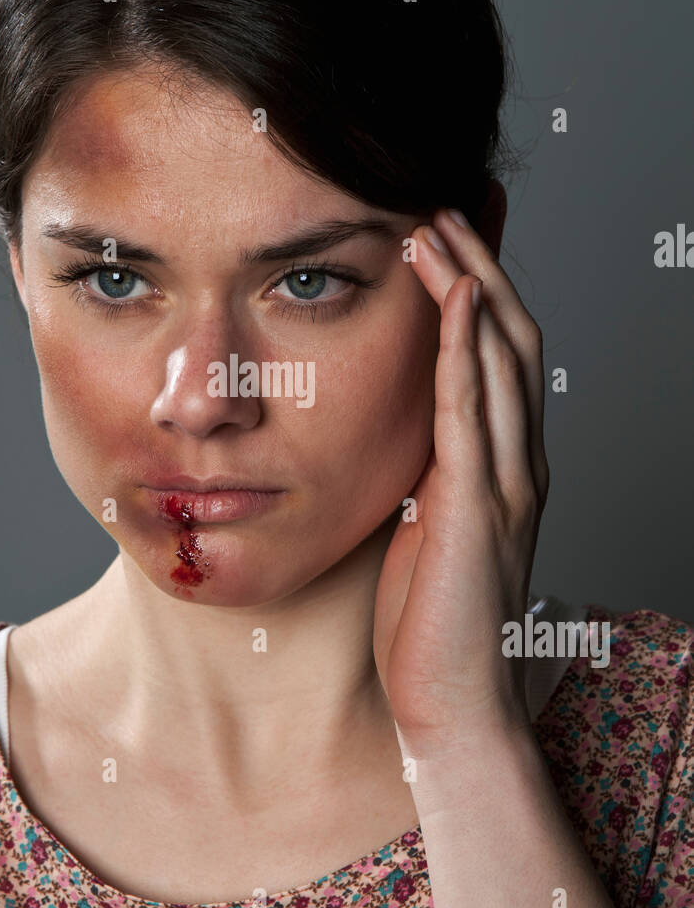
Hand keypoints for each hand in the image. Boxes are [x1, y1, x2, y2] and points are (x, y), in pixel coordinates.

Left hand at [373, 205, 550, 762]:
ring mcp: (507, 484)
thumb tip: (390, 430)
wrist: (452, 702)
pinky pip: (475, 412)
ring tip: (436, 227)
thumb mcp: (422, 528)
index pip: (501, 357)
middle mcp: (517, 464)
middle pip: (512, 338)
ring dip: (471, 286)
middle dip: (480, 265)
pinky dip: (467, 349)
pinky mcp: (479, 508)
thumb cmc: (428, 622)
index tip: (445, 237)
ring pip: (503, 360)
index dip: (480, 291)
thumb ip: (422, 475)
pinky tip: (455, 298)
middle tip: (440, 205)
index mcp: (501, 468)